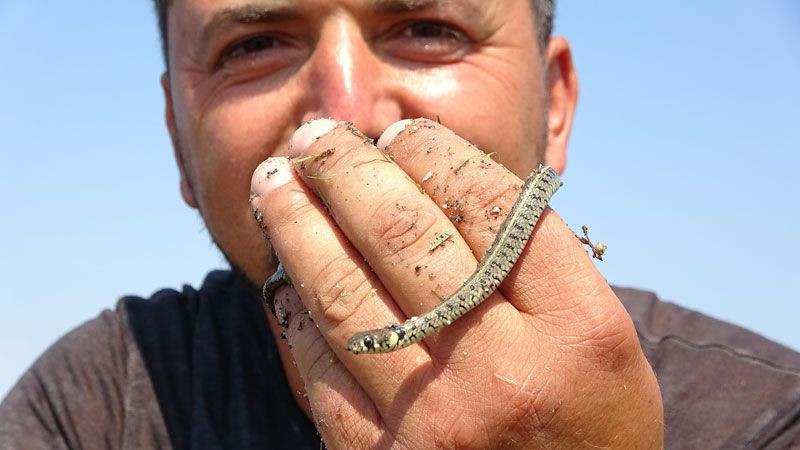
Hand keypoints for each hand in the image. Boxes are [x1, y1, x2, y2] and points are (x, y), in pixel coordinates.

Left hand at [250, 118, 662, 448]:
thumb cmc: (590, 428)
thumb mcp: (601, 340)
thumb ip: (537, 263)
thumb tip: (442, 178)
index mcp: (579, 332)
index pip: (492, 206)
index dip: (434, 153)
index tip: (402, 134)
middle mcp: (505, 375)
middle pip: (407, 237)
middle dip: (348, 170)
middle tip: (318, 137)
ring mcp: (435, 425)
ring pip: (344, 294)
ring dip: (298, 225)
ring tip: (276, 181)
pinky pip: (318, 369)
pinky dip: (296, 310)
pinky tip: (285, 273)